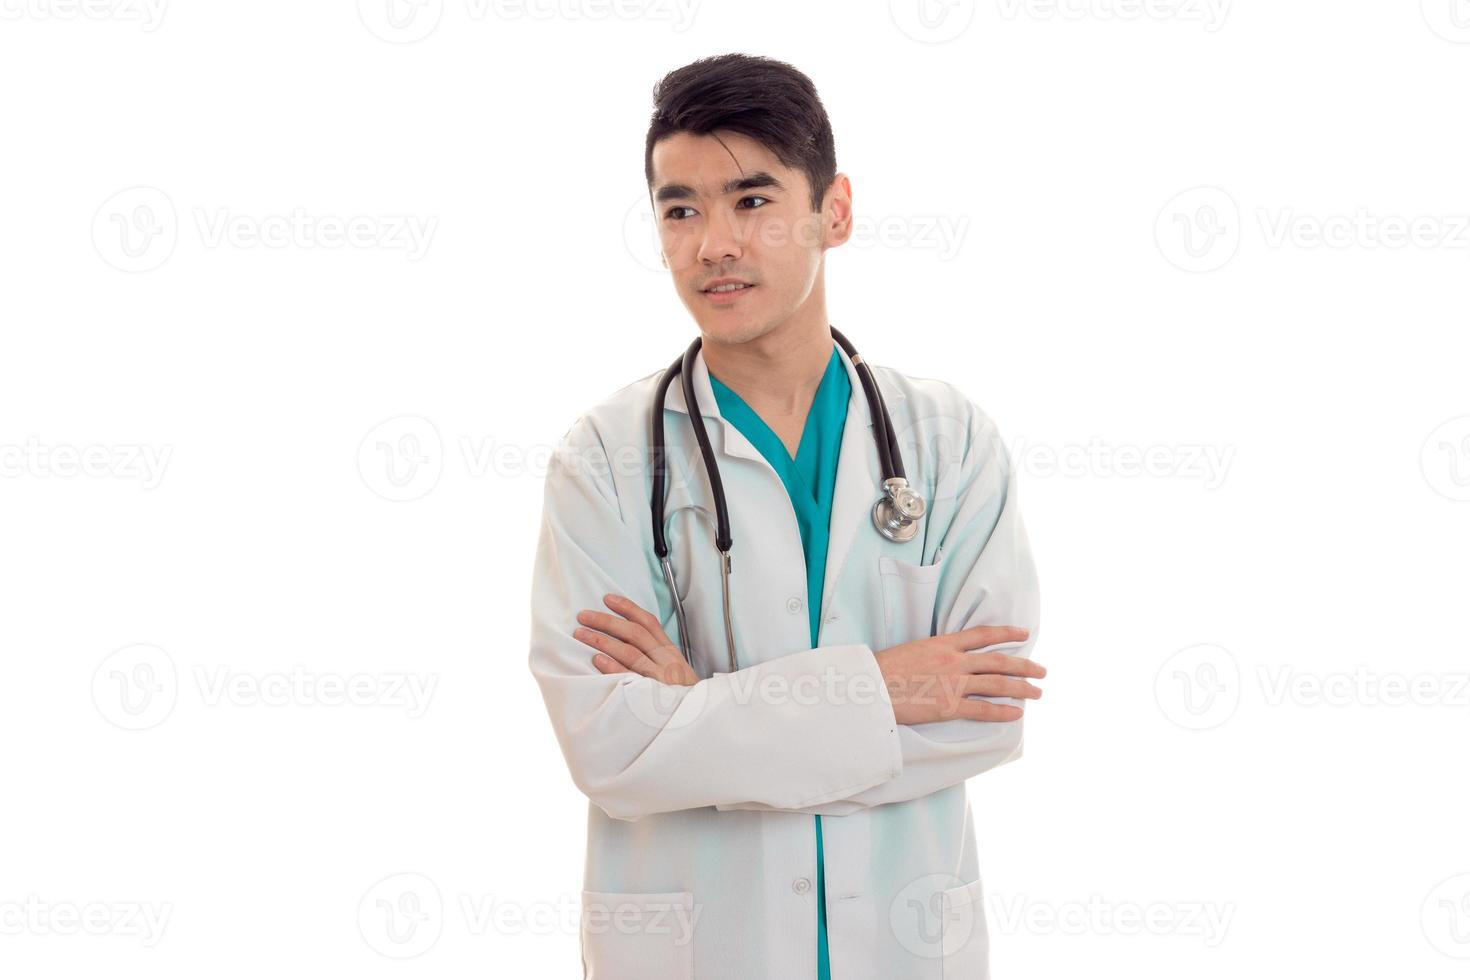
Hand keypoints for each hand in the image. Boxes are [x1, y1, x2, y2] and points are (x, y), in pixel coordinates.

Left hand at [574, 594, 697, 685]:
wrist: (698, 720)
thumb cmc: (681, 696)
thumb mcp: (675, 669)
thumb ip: (655, 654)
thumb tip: (627, 639)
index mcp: (669, 651)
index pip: (648, 622)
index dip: (627, 608)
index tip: (607, 599)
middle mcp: (665, 660)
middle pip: (634, 633)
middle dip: (606, 621)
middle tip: (583, 616)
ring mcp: (660, 677)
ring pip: (629, 652)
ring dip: (602, 640)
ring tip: (582, 634)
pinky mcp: (653, 695)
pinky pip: (630, 678)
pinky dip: (613, 668)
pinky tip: (597, 660)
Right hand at [874, 625, 1043, 724]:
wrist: (868, 686)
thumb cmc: (882, 669)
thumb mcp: (911, 650)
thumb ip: (933, 653)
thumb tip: (946, 659)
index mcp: (943, 644)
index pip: (983, 635)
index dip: (1007, 633)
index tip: (1024, 634)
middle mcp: (954, 661)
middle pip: (998, 661)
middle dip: (1024, 665)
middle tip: (1042, 670)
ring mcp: (953, 684)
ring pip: (997, 684)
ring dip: (1021, 688)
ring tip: (1037, 692)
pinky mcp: (948, 707)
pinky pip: (983, 710)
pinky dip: (1002, 711)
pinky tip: (1017, 713)